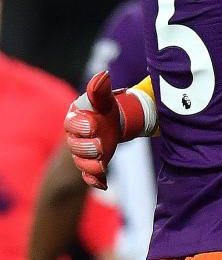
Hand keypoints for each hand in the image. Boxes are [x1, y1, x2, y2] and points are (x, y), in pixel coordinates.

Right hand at [64, 72, 148, 189]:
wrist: (111, 122)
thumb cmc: (103, 109)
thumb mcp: (103, 100)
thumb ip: (100, 90)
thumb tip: (102, 76)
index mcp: (75, 120)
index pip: (72, 125)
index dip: (82, 126)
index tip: (94, 125)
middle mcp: (75, 139)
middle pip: (76, 147)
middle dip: (88, 148)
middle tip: (102, 146)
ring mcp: (83, 153)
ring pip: (82, 163)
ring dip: (91, 165)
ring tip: (102, 164)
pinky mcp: (92, 164)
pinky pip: (89, 176)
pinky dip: (95, 180)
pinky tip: (103, 183)